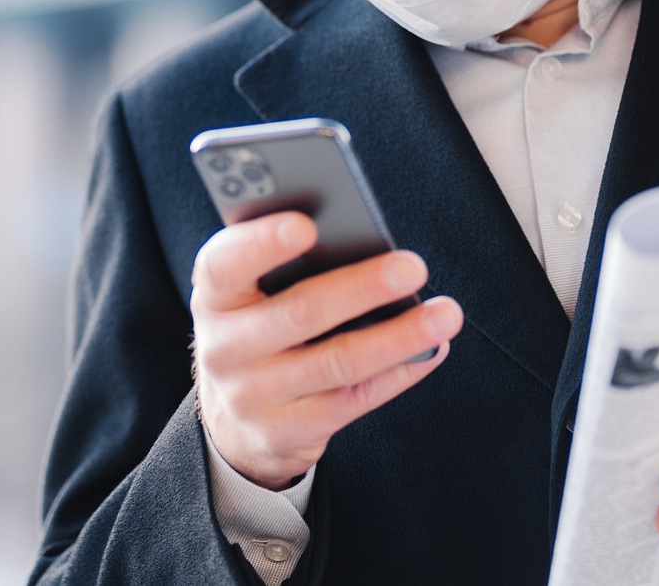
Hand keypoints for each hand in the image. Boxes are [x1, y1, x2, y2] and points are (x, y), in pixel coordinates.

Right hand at [190, 211, 462, 489]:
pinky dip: (398, 373)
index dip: (262, 243)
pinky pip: (353, 400)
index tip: (308, 225)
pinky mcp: (286, 432)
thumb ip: (284, 264)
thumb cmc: (257, 326)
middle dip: (362, 288)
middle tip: (412, 266)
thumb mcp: (249, 292)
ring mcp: (253, 395)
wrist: (232, 416)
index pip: (225, 265)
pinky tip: (431, 350)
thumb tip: (361, 241)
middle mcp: (225, 347)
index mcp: (214, 295)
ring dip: (398, 336)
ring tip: (444, 314)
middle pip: (299, 313)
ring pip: (337, 362)